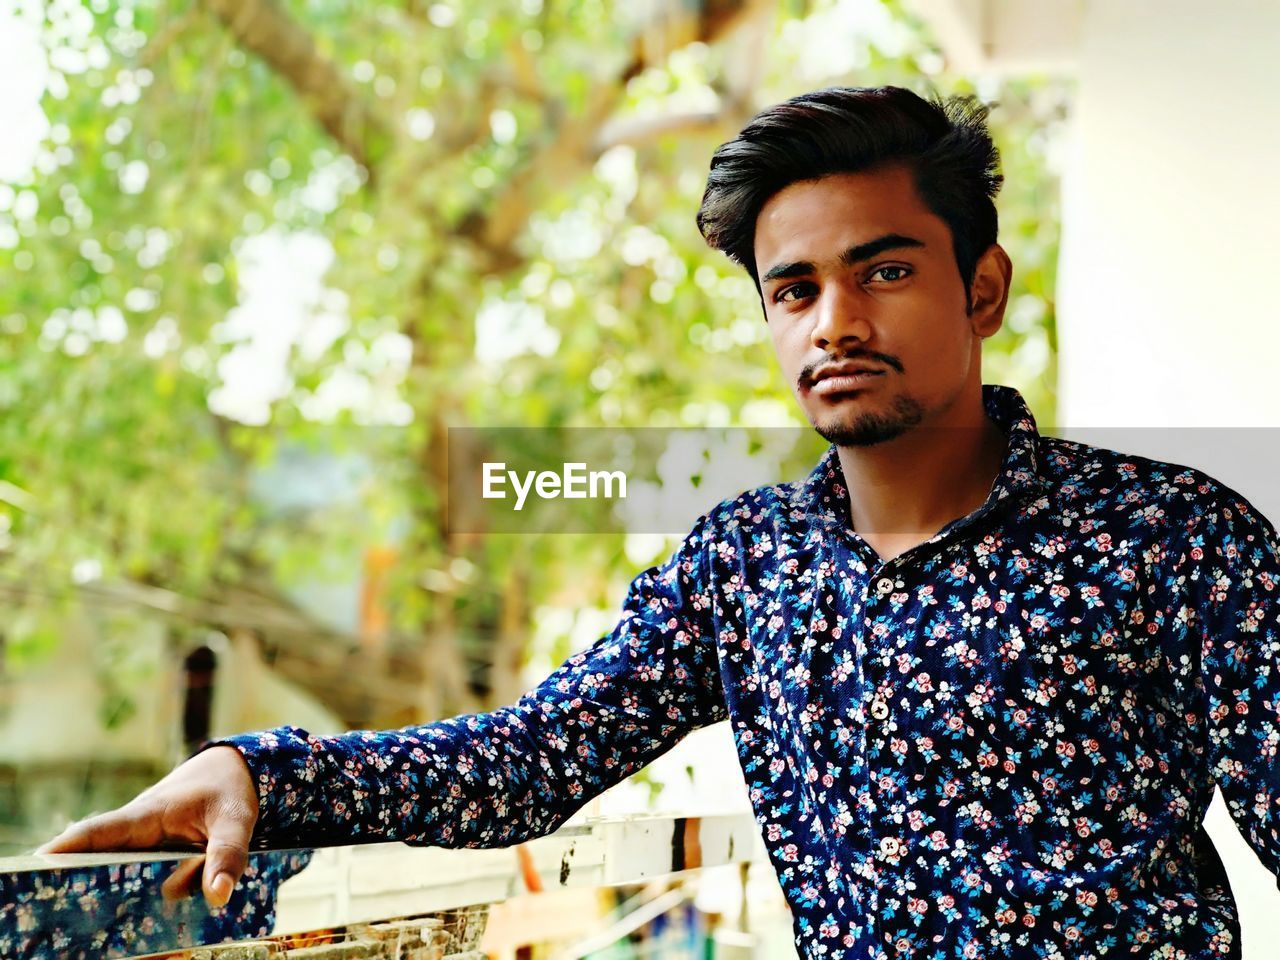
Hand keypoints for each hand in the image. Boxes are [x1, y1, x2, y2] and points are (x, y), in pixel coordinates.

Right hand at [36, 745, 259, 907]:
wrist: (234, 771)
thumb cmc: (229, 791)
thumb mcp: (236, 820)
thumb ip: (228, 855)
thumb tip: (217, 896)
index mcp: (148, 815)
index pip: (100, 831)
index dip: (68, 846)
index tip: (37, 860)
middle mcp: (137, 830)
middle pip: (97, 857)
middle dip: (75, 876)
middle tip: (53, 904)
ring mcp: (143, 843)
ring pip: (118, 870)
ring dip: (105, 890)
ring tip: (86, 921)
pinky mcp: (154, 854)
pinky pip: (138, 875)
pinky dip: (134, 893)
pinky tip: (128, 920)